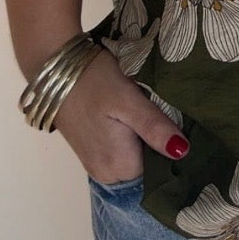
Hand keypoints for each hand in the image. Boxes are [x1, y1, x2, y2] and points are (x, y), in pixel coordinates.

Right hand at [49, 47, 189, 183]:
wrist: (54, 65)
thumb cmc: (94, 80)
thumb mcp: (129, 99)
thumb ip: (154, 128)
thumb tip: (183, 152)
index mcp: (118, 167)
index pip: (162, 169)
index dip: (174, 148)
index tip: (184, 126)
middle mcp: (106, 174)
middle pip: (148, 166)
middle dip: (160, 145)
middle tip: (170, 115)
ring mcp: (96, 164)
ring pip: (135, 158)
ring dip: (146, 140)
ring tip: (156, 114)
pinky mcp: (90, 150)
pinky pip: (121, 152)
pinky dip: (132, 137)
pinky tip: (138, 117)